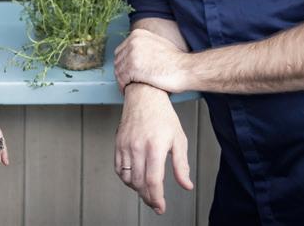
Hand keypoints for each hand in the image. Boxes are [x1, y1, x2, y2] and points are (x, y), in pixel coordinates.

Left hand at [114, 29, 187, 92]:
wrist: (185, 68)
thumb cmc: (175, 60)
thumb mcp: (158, 43)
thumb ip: (144, 44)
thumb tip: (136, 52)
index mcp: (138, 34)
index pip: (121, 50)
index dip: (122, 63)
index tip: (125, 72)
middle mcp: (133, 42)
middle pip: (118, 60)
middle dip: (121, 72)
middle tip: (125, 82)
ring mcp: (132, 54)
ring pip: (119, 70)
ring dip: (122, 81)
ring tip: (126, 88)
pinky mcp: (134, 68)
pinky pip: (122, 79)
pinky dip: (123, 86)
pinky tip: (127, 91)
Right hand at [115, 84, 192, 213]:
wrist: (144, 95)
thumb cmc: (163, 115)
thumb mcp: (179, 139)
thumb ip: (181, 165)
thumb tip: (186, 185)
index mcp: (154, 147)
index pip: (153, 180)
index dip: (156, 198)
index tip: (160, 207)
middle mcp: (137, 147)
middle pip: (139, 182)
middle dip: (148, 197)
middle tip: (155, 202)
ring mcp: (125, 145)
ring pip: (127, 178)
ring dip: (137, 188)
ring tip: (146, 190)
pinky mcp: (118, 143)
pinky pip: (119, 168)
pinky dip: (126, 178)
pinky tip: (134, 179)